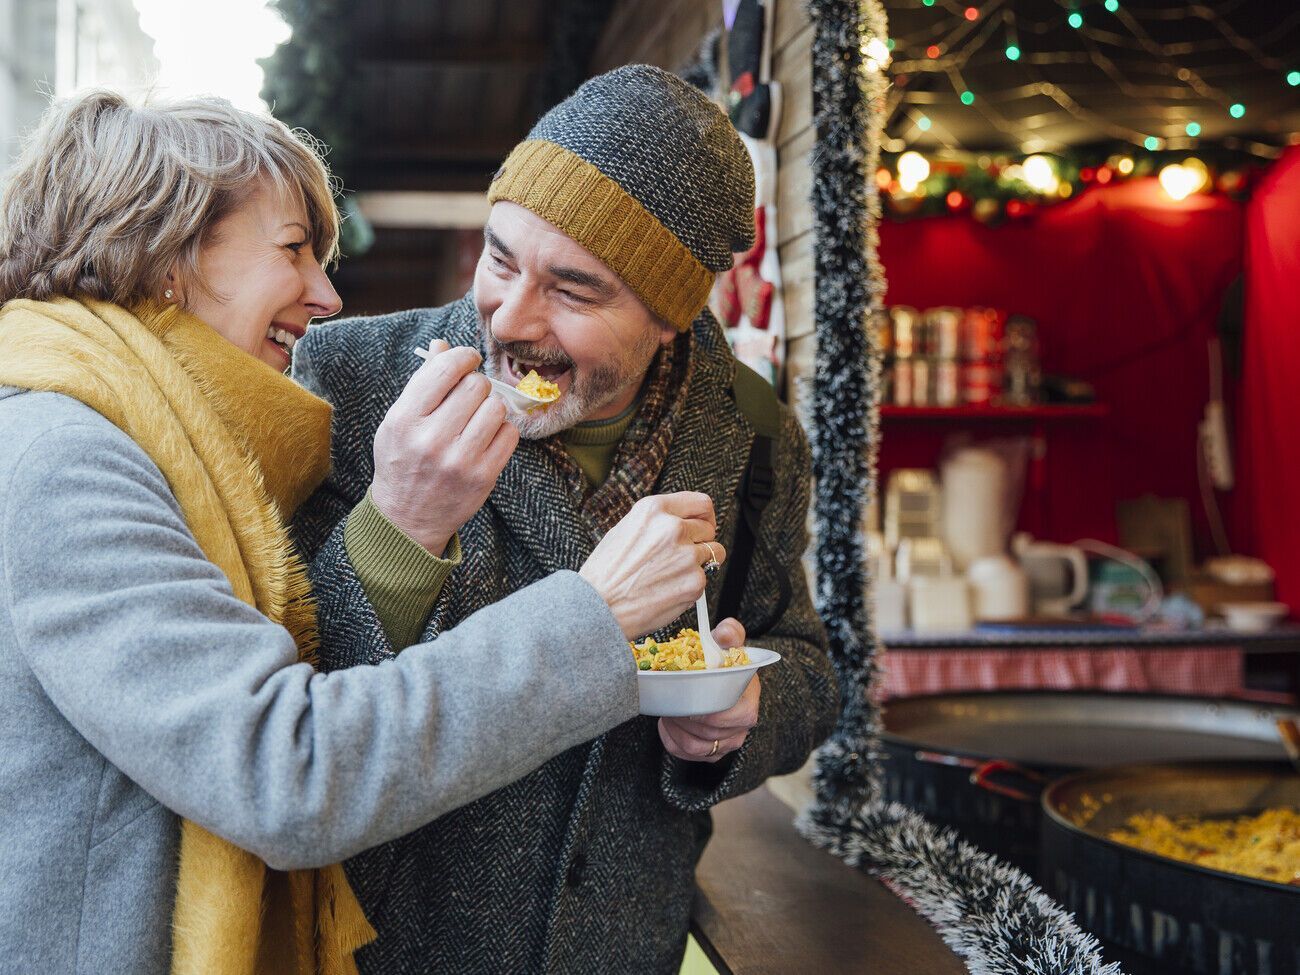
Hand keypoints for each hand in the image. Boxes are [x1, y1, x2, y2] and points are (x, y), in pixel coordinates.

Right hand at [371, 339, 519, 553]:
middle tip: (469, 396)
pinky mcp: (484, 476)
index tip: (467, 360)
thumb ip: (422, 383)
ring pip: (496, 407)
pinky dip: (502, 431)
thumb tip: (443, 345)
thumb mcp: (399, 421)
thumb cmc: (403, 461)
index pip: (446, 369)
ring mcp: (460, 460)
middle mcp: (431, 439)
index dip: (463, 357)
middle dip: (476, 384)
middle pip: (476, 385)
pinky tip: (486, 438)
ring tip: (476, 419)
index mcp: (405, 420)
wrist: (408, 518)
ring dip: (490, 408)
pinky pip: (510, 434)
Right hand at [579, 492, 723, 639]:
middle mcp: (672, 528)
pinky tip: (666, 590)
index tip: (704, 524)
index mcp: (654, 510)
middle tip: (681, 557)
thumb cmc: (605, 573)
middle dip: (700, 542)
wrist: (598, 607)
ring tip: (670, 575)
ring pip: (713, 553)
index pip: (701, 503)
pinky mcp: (694, 582)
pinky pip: (703, 579)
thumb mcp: (625, 530)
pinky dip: (690, 586)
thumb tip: (681, 522)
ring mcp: (686, 555)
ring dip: (698, 563)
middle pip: (708, 528)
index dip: (705, 516)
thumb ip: (656, 522)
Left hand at [659, 618, 759, 762]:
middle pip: (709, 732)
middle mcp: (743, 724)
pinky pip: (688, 754)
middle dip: (684, 717)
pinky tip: (667, 724)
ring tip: (667, 710)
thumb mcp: (727, 642)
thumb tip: (725, 633)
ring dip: (675, 729)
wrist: (719, 676)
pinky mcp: (714, 752)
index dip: (706, 710)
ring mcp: (729, 740)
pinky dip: (672, 740)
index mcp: (749, 698)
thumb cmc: (723, 659)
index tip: (685, 696)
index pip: (733, 716)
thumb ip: (730, 634)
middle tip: (669, 700)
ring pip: (696, 747)